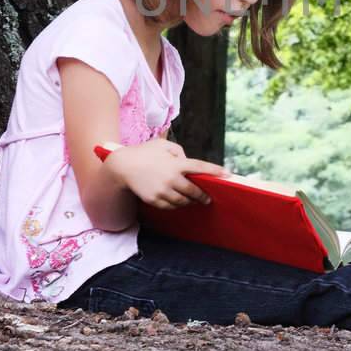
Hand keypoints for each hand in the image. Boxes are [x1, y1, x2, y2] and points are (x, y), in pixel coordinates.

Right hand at [104, 138, 228, 208]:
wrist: (122, 167)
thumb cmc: (144, 152)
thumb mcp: (162, 145)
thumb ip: (178, 151)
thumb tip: (187, 162)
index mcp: (175, 163)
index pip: (200, 167)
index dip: (215, 171)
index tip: (227, 174)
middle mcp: (171, 178)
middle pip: (194, 191)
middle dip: (203, 196)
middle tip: (208, 198)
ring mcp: (162, 191)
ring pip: (182, 201)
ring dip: (189, 201)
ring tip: (192, 200)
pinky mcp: (154, 200)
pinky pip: (170, 206)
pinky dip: (175, 204)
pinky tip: (176, 200)